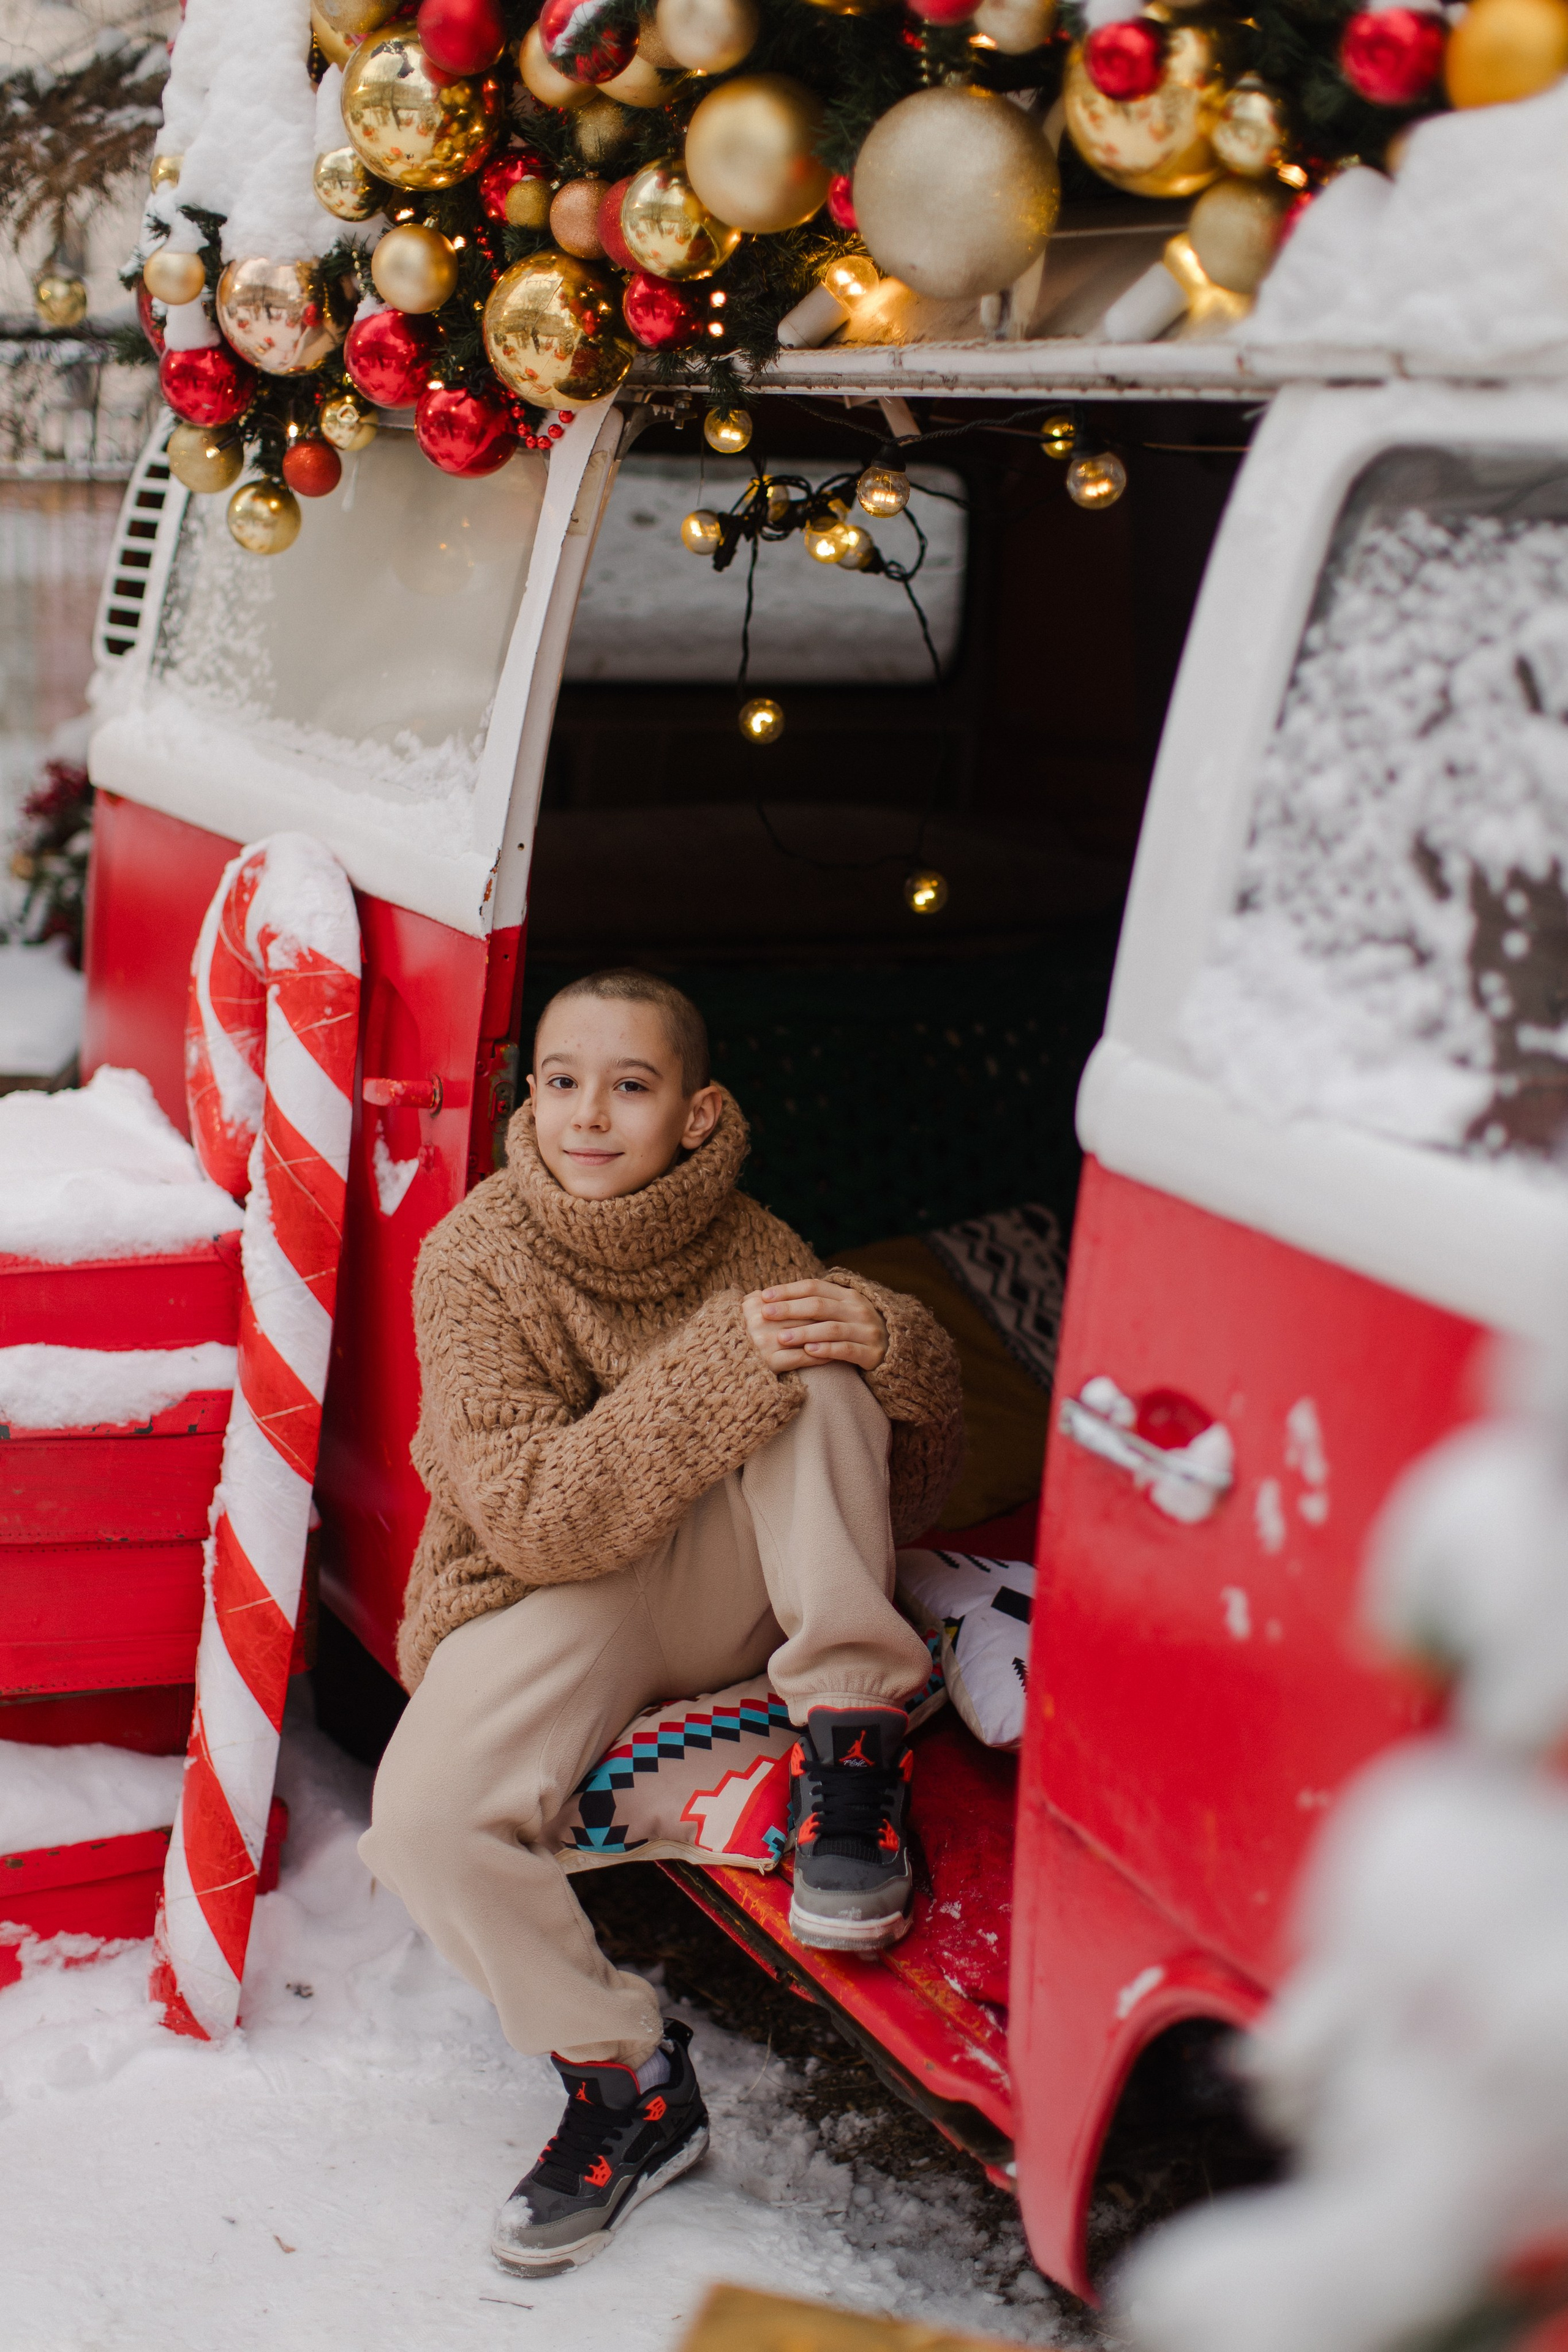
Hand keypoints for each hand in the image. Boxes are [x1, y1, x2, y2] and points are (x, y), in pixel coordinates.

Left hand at [742, 1280, 887, 1374]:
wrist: (895, 1350)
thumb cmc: (854, 1330)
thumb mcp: (840, 1311)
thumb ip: (816, 1304)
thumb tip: (774, 1299)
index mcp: (847, 1295)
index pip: (814, 1287)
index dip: (788, 1290)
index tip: (764, 1296)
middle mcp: (858, 1309)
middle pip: (819, 1305)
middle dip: (790, 1309)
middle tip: (766, 1314)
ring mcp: (866, 1330)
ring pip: (831, 1328)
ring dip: (804, 1332)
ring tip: (782, 1337)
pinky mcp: (872, 1352)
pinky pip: (846, 1350)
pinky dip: (827, 1350)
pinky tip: (809, 1352)